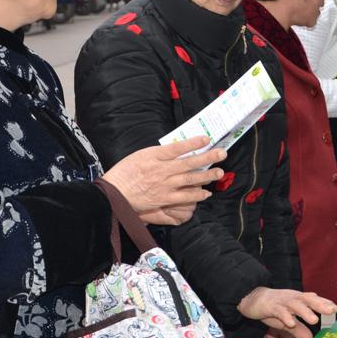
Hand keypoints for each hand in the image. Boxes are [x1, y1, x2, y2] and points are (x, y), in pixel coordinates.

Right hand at [102, 139, 225, 225]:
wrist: (114, 193)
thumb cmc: (125, 172)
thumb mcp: (140, 155)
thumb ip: (159, 154)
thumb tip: (176, 150)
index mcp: (154, 156)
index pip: (177, 148)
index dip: (193, 143)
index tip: (206, 138)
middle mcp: (162, 170)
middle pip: (189, 163)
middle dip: (207, 157)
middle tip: (222, 154)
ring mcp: (164, 185)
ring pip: (190, 179)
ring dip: (206, 176)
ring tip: (219, 172)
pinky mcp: (164, 199)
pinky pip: (184, 197)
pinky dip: (196, 195)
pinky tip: (206, 193)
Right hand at [238, 287, 336, 337]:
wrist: (252, 298)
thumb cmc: (272, 308)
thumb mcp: (287, 321)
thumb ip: (298, 329)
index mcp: (298, 300)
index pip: (314, 300)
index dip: (325, 303)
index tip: (336, 309)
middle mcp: (292, 298)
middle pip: (308, 300)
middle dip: (320, 305)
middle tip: (331, 310)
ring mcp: (282, 301)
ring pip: (295, 305)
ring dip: (305, 312)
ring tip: (314, 320)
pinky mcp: (271, 306)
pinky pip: (279, 311)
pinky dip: (286, 317)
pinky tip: (291, 323)